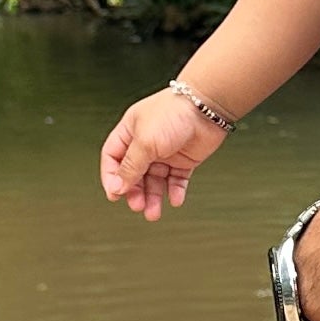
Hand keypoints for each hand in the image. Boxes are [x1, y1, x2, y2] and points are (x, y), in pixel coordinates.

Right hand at [100, 86, 227, 217]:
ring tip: (154, 212)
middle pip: (134, 173)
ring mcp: (165, 152)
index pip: (113, 158)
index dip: (112, 177)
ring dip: (153, 197)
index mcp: (130, 132)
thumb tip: (117, 187)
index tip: (115, 195)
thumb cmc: (173, 114)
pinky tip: (174, 199)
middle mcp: (146, 142)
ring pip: (154, 180)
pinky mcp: (184, 159)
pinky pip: (176, 180)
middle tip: (138, 206)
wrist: (207, 108)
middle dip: (134, 192)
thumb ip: (130, 167)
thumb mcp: (144, 142)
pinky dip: (174, 191)